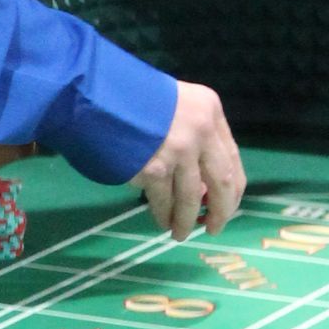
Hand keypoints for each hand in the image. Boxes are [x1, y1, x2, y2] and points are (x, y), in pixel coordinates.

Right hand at [133, 81, 244, 239]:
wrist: (96, 95)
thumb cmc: (133, 99)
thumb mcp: (174, 107)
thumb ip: (193, 138)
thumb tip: (202, 190)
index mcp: (209, 110)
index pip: (232, 158)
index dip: (232, 189)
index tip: (227, 207)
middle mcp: (201, 130)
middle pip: (222, 181)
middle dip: (221, 211)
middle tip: (213, 228)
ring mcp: (179, 151)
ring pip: (191, 198)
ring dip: (187, 220)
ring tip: (180, 233)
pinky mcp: (154, 169)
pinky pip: (163, 201)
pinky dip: (163, 215)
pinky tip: (162, 222)